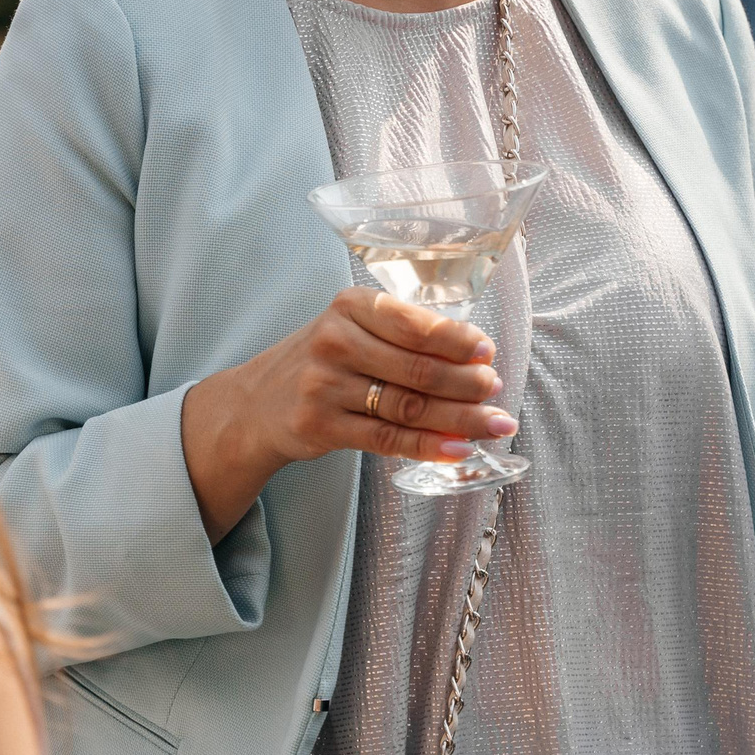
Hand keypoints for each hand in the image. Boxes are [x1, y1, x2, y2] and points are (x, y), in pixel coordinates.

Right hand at [182, 287, 514, 540]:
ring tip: (495, 424)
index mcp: (350, 306)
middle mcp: (335, 340)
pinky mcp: (321, 425)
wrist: (256, 403)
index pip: (414, 323)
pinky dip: (428, 445)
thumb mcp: (350, 328)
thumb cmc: (320, 361)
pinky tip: (458, 448)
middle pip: (417, 367)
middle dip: (466, 383)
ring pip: (408, 406)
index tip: (487, 352)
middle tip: (497, 391)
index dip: (456, 339)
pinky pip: (387, 439)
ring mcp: (325, 384)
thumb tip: (475, 360)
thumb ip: (401, 334)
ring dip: (460, 419)